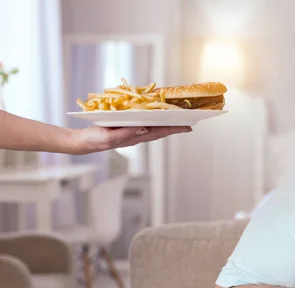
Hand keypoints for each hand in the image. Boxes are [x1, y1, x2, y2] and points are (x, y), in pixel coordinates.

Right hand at [71, 125, 191, 154]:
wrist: (82, 142)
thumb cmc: (94, 141)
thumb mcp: (109, 137)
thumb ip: (126, 133)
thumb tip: (144, 128)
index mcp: (134, 137)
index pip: (159, 132)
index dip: (174, 129)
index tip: (188, 127)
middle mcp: (136, 135)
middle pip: (160, 130)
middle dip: (175, 126)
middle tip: (190, 122)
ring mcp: (131, 131)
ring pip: (153, 126)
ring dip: (166, 123)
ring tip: (178, 119)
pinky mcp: (125, 127)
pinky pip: (143, 122)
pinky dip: (153, 118)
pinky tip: (156, 115)